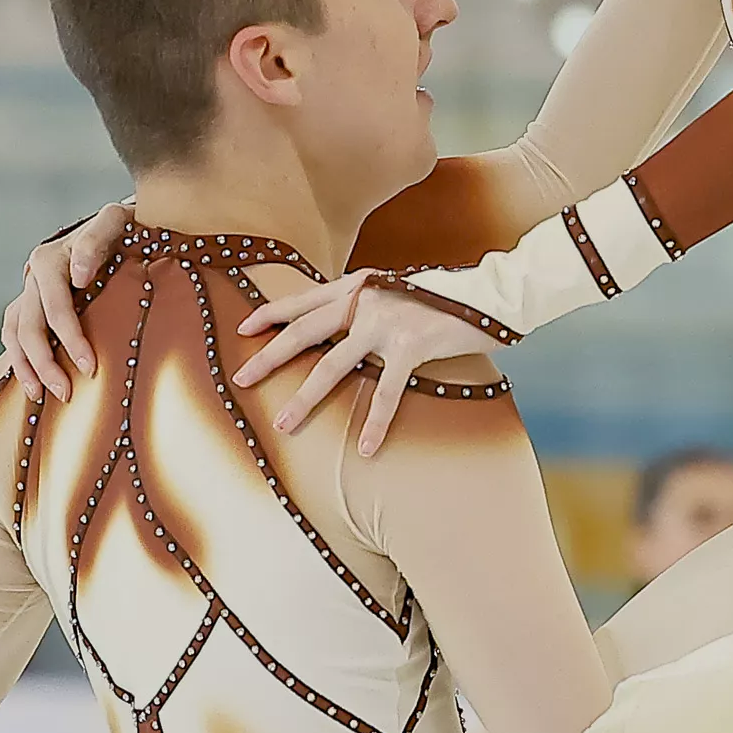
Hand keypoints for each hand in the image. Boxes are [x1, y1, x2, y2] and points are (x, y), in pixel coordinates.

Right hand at [1, 202, 133, 398]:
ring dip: (24, 367)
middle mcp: (33, 277)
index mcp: (50, 259)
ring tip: (39, 396)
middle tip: (66, 393)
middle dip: (45, 363)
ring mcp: (29, 292)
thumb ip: (96, 239)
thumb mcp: (116, 221)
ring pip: (13, 334)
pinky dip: (18, 359)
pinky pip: (14, 335)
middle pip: (29, 327)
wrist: (121, 227)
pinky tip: (30, 383)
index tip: (90, 367)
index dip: (70, 339)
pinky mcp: (31, 305)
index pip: (56, 307)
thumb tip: (78, 274)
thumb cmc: (124, 227)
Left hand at [232, 270, 480, 452]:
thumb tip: (346, 325)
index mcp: (360, 284)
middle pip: (305, 331)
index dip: (271, 314)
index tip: (242, 330)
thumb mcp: (399, 291)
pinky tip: (366, 448)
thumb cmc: (448, 297)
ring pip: (333, 365)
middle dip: (270, 357)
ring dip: (305, 397)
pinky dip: (376, 423)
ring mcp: (387, 322)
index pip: (304, 300)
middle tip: (240, 379)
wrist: (492, 293)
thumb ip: (370, 303)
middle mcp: (367, 300)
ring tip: (284, 423)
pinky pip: (387, 392)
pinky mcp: (412, 346)